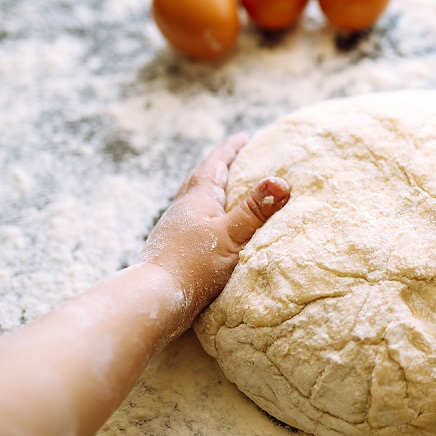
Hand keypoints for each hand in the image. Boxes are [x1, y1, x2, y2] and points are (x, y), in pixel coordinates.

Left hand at [141, 134, 290, 320]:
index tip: (243, 138)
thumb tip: (281, 181)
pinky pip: (194, 220)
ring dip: (211, 190)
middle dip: (219, 166)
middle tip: (234, 159)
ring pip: (195, 200)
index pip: (214, 164)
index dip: (230, 150)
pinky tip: (213, 228)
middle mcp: (183, 209)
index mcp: (197, 199)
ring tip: (226, 192)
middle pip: (201, 179)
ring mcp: (176, 229)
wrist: (154, 298)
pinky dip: (208, 214)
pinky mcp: (174, 248)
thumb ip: (255, 209)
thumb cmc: (192, 265)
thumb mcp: (231, 235)